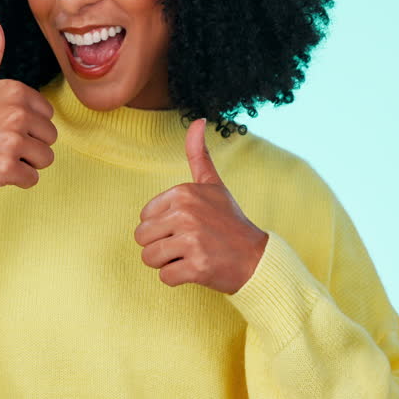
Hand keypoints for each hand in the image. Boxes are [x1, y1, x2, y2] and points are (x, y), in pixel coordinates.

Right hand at [0, 13, 57, 197]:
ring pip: (45, 158)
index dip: (28, 123)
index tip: (1, 124)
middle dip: (29, 144)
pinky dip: (17, 180)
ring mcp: (12, 141)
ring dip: (26, 162)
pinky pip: (33, 179)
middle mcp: (17, 113)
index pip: (47, 114)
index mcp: (16, 90)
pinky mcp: (7, 169)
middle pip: (50, 137)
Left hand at [133, 118, 268, 294]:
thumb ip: (199, 155)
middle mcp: (186, 213)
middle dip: (160, 246)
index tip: (186, 227)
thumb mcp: (214, 185)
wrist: (256, 259)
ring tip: (190, 256)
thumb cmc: (229, 222)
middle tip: (188, 245)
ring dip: (167, 263)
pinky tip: (196, 270)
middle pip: (142, 239)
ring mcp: (191, 241)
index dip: (161, 227)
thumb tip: (198, 120)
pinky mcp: (196, 267)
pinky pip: (165, 277)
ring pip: (149, 258)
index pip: (144, 218)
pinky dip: (178, 278)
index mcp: (184, 193)